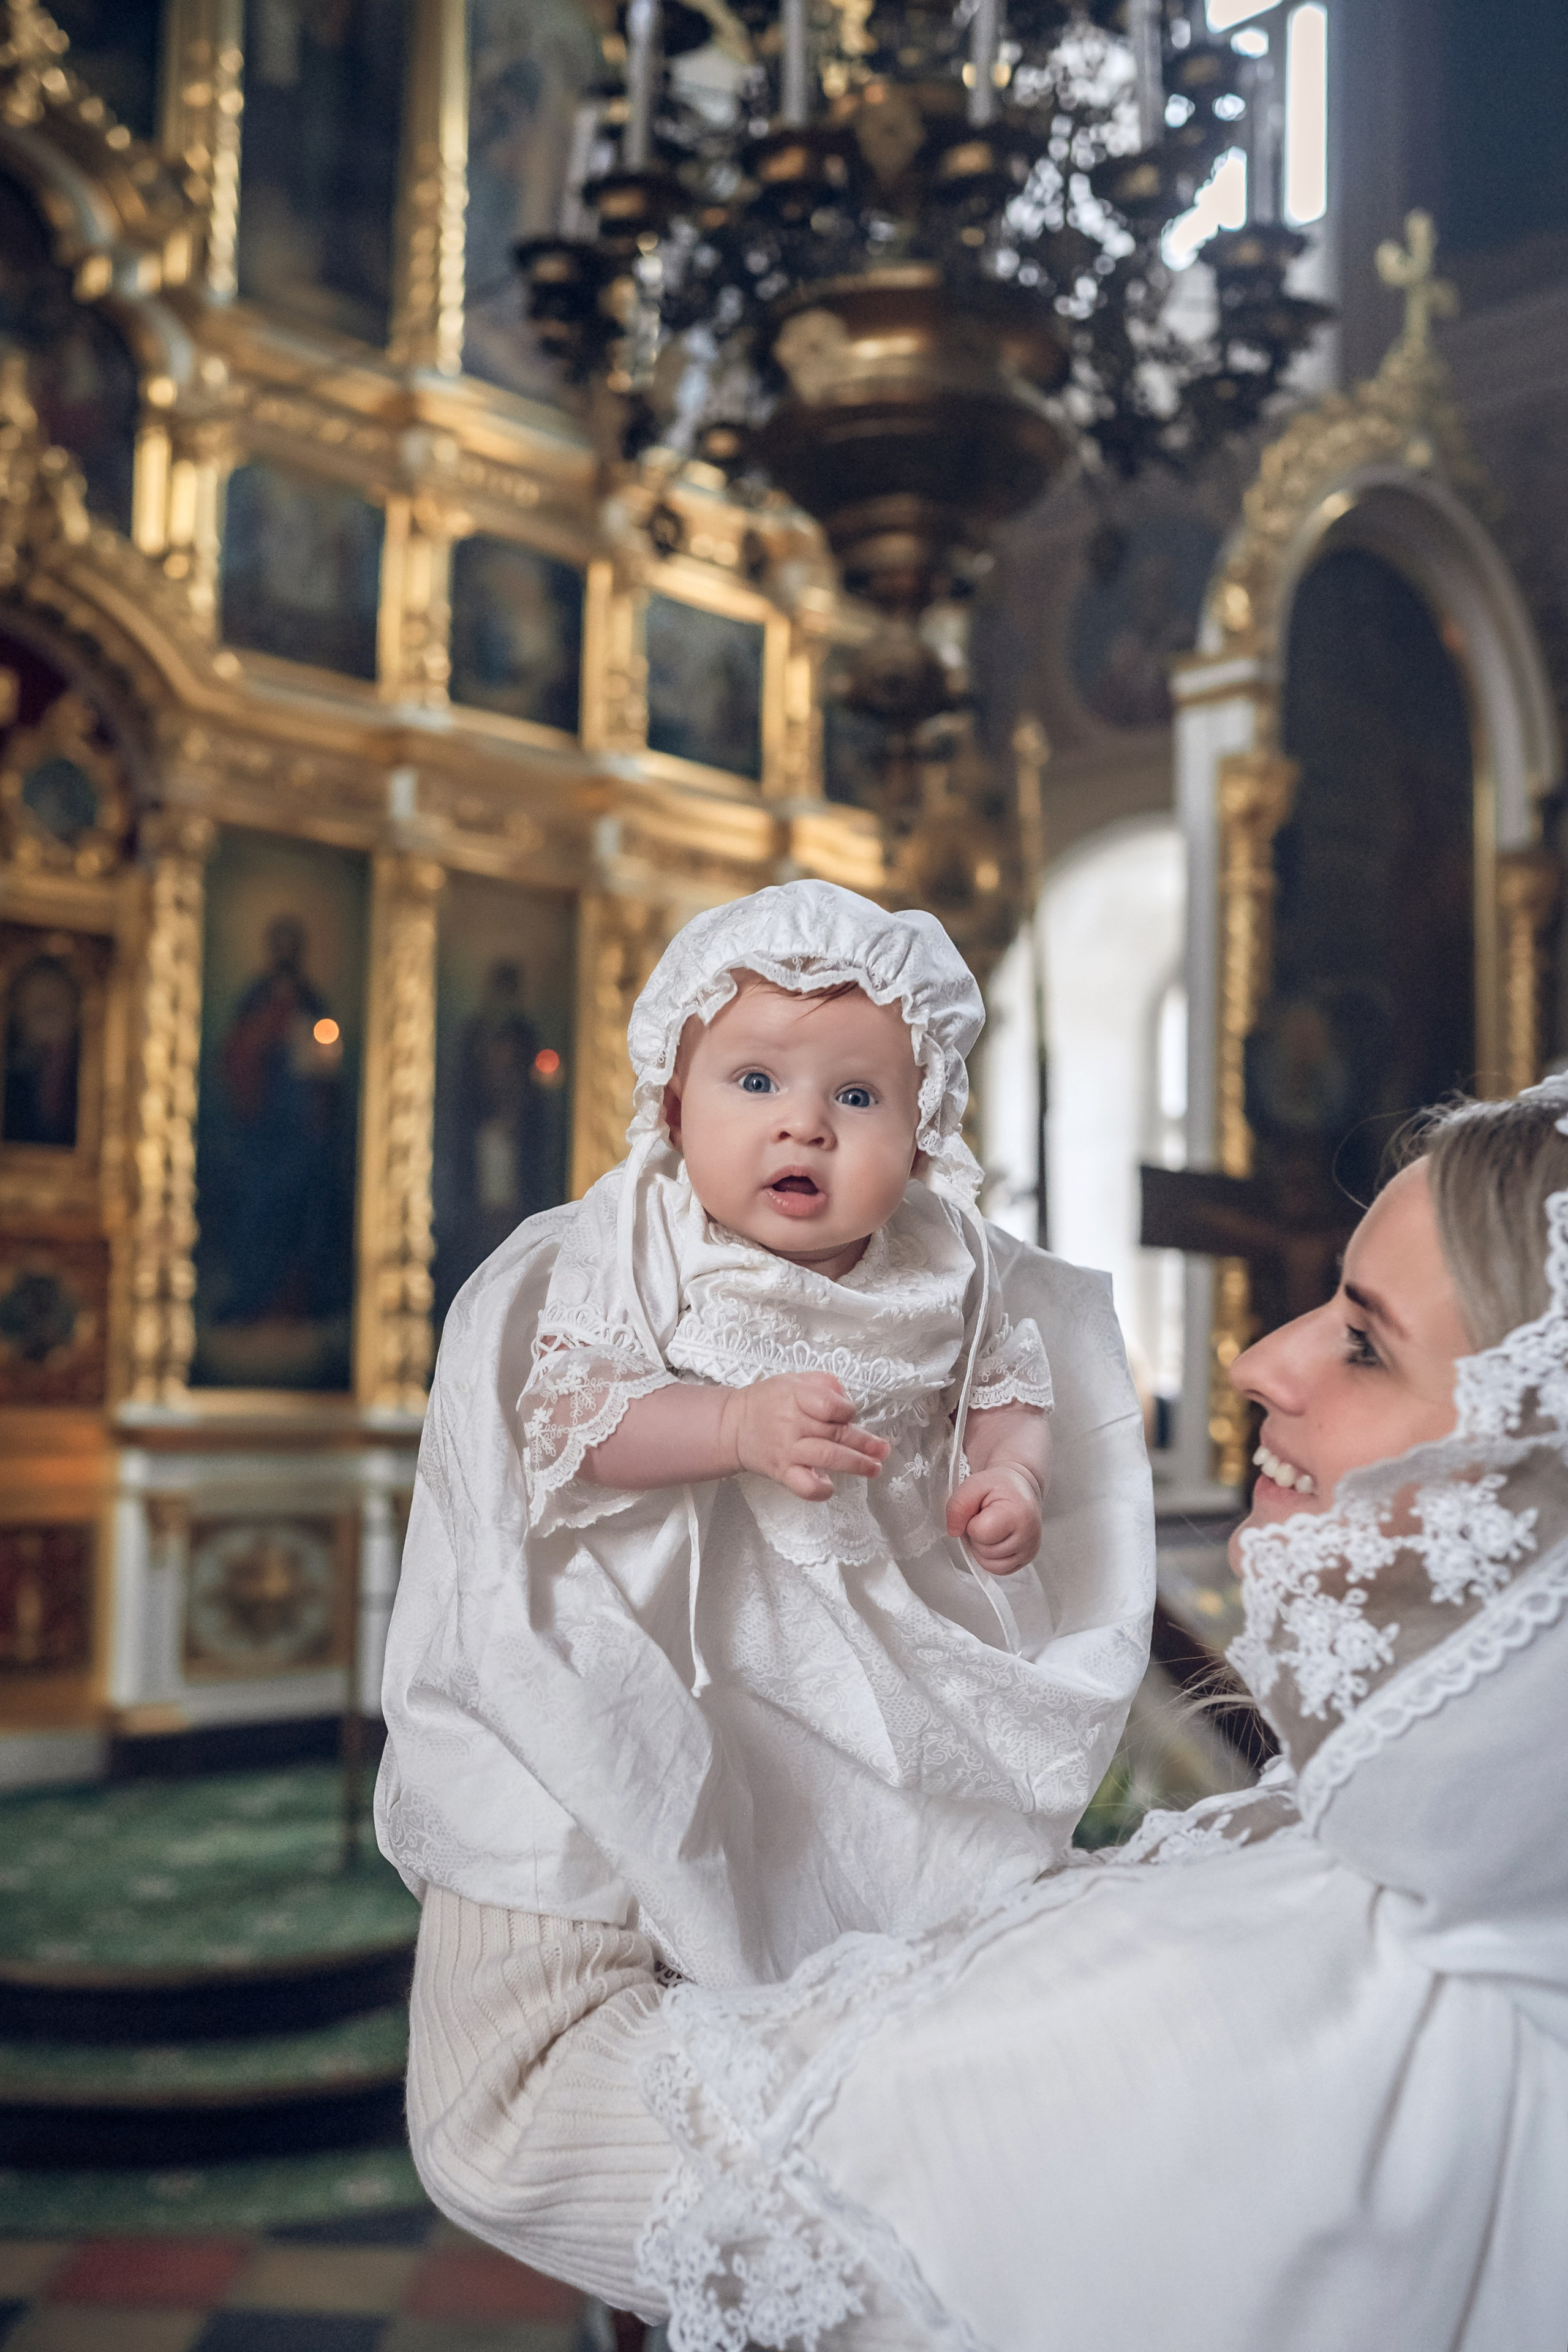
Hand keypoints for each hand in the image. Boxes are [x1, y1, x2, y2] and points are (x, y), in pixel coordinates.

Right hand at [721, 1373, 888, 1501]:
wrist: (733, 1427)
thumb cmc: (768, 1402)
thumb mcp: (794, 1380)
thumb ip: (824, 1384)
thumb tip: (847, 1398)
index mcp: (796, 1396)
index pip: (831, 1404)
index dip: (846, 1410)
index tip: (850, 1414)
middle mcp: (793, 1424)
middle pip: (836, 1433)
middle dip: (865, 1443)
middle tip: (883, 1449)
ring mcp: (788, 1450)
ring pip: (828, 1458)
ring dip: (856, 1464)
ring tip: (875, 1468)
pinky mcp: (782, 1472)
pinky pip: (803, 1486)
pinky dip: (820, 1489)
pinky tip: (831, 1487)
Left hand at [946, 1464, 1041, 1575]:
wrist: (1020, 1488)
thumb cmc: (998, 1486)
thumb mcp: (974, 1485)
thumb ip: (958, 1505)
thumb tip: (953, 1531)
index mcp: (1018, 1514)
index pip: (981, 1533)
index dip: (973, 1523)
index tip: (981, 1510)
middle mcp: (1029, 1536)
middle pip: (985, 1552)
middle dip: (978, 1536)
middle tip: (987, 1518)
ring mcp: (1030, 1550)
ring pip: (990, 1565)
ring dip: (983, 1548)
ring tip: (992, 1528)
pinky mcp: (1027, 1559)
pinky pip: (999, 1570)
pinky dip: (991, 1558)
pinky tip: (996, 1539)